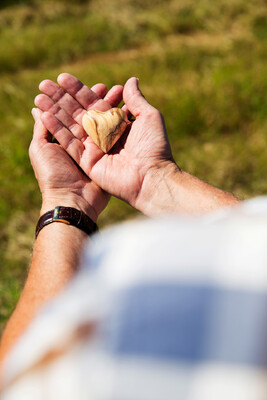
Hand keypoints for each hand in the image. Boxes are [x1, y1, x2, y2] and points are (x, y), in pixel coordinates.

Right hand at [36, 74, 176, 214]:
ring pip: (70, 126)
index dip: (77, 89)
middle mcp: (102, 134)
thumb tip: (131, 79)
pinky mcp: (87, 162)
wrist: (151, 177)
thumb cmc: (154, 147)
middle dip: (61, 98)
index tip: (62, 77)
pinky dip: (57, 130)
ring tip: (38, 97)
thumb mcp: (148, 117)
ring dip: (54, 111)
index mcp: (116, 122)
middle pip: (77, 112)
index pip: (92, 102)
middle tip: (44, 84)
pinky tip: (43, 115)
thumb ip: (136, 99)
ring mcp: (93, 148)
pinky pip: (69, 143)